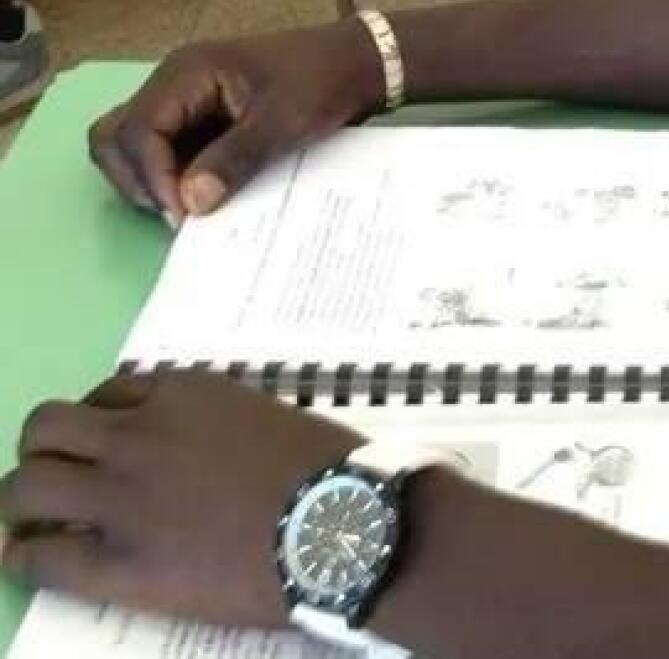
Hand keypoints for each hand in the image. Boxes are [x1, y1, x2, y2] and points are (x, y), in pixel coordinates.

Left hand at [0, 371, 358, 627]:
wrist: (346, 526)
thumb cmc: (326, 469)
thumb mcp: (266, 415)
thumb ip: (215, 422)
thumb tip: (194, 448)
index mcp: (184, 394)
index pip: (108, 395)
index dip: (99, 423)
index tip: (106, 446)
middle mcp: (139, 436)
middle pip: (46, 429)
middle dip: (43, 452)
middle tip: (60, 478)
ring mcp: (122, 500)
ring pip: (25, 487)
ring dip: (23, 500)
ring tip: (36, 520)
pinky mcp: (118, 563)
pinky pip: (39, 558)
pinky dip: (24, 556)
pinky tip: (29, 558)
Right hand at [88, 23, 385, 223]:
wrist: (361, 63)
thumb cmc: (324, 82)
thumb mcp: (284, 122)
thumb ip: (234, 159)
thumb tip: (188, 202)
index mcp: (187, 72)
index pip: (137, 130)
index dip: (152, 176)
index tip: (184, 214)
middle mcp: (175, 82)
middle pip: (117, 137)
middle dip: (137, 180)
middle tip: (179, 214)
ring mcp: (184, 100)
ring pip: (133, 145)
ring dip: (150, 180)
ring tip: (189, 208)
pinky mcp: (200, 117)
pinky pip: (166, 150)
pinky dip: (173, 176)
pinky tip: (202, 198)